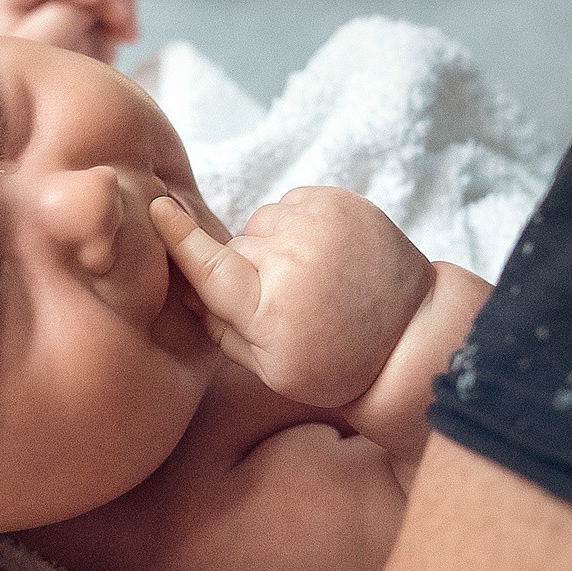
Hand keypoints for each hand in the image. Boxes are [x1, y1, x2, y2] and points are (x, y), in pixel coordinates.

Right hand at [150, 187, 430, 407]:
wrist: (412, 334)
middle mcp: (292, 259)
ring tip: (308, 277)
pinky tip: (321, 255)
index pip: (210, 267)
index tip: (159, 209)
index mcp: (271, 309)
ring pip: (260, 224)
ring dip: (272, 245)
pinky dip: (297, 227)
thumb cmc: (337, 363)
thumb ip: (220, 329)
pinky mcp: (339, 201)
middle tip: (283, 300)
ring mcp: (319, 222)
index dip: (180, 238)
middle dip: (244, 270)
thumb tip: (185, 289)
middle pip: (233, 249)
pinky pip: (290, 205)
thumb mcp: (270, 369)